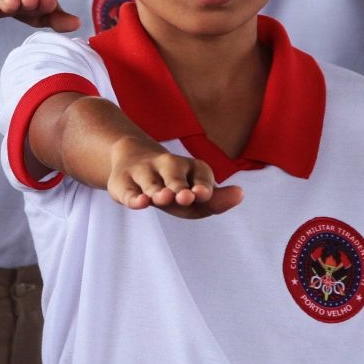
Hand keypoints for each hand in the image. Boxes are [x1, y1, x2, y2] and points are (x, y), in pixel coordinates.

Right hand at [107, 137, 243, 218]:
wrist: (131, 160)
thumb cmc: (171, 185)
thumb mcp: (192, 193)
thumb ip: (216, 199)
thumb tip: (241, 194)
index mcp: (189, 166)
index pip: (200, 174)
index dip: (202, 185)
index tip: (203, 194)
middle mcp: (167, 165)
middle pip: (174, 175)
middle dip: (179, 187)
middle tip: (185, 197)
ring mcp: (143, 172)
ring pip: (151, 182)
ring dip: (157, 191)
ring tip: (164, 198)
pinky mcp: (122, 183)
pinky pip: (127, 191)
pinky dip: (134, 198)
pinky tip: (141, 203)